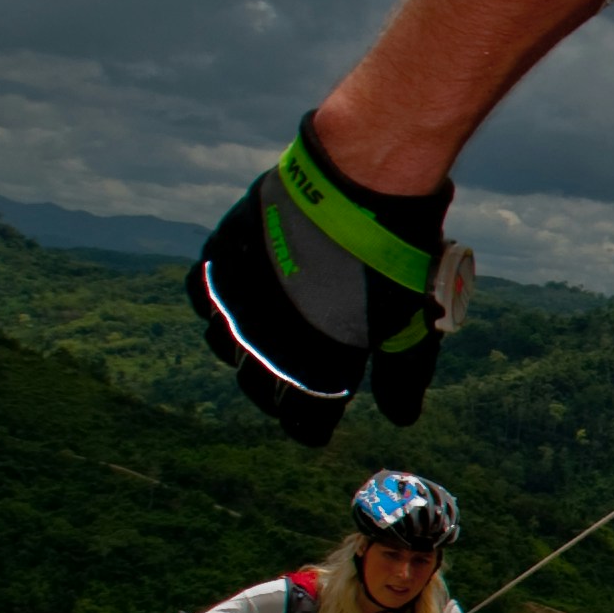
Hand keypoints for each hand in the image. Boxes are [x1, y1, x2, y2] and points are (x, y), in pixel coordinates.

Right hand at [186, 114, 474, 445]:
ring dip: (241, 347)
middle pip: (256, 388)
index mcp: (313, 370)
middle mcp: (263, 343)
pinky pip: (202, 290)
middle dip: (275, 390)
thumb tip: (400, 417)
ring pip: (221, 343)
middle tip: (294, 379)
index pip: (302, 424)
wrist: (363, 186)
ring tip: (263, 336)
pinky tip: (236, 295)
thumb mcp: (411, 327)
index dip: (313, 426)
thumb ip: (401, 379)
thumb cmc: (393, 260)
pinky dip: (214, 299)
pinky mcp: (223, 252)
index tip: (319, 422)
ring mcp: (238, 296)